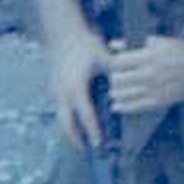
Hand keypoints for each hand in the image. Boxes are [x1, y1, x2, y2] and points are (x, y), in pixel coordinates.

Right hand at [44, 27, 110, 148]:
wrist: (62, 33)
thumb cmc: (85, 44)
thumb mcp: (104, 57)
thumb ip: (117, 72)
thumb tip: (130, 82)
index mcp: (76, 89)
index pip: (86, 116)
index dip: (93, 131)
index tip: (100, 144)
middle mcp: (63, 94)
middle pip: (67, 125)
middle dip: (77, 139)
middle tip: (88, 149)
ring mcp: (55, 92)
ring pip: (61, 118)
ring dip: (71, 130)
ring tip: (83, 139)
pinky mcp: (53, 88)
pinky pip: (60, 109)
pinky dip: (68, 118)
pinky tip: (77, 120)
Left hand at [108, 35, 183, 113]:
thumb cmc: (181, 51)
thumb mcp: (160, 42)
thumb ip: (134, 43)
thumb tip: (112, 44)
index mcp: (148, 57)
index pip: (117, 62)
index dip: (113, 63)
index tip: (117, 63)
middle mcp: (148, 74)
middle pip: (116, 80)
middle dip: (114, 77)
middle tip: (117, 76)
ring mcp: (152, 89)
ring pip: (122, 95)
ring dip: (116, 92)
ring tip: (117, 90)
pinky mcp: (157, 102)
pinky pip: (133, 107)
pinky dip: (121, 107)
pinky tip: (116, 106)